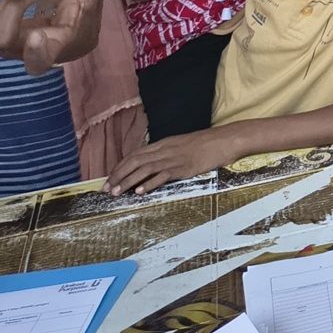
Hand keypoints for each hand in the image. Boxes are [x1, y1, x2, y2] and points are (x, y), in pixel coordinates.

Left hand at [0, 0, 126, 74]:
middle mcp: (25, 55)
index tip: (39, 31)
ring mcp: (5, 51)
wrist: (63, 36)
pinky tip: (5, 7)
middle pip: (1, 38)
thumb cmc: (78, 19)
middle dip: (12, 8)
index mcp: (55, 49)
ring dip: (1, 6)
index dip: (35, 50)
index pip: (39, 60)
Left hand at [105, 125, 241, 196]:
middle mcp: (165, 150)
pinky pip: (162, 175)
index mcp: (163, 144)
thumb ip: (168, 153)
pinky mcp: (183, 167)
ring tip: (117, 193)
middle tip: (106, 189)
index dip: (120, 167)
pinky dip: (149, 183)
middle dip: (118, 175)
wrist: (226, 139)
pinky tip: (140, 191)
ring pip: (144, 169)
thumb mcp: (183, 145)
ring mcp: (173, 158)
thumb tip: (155, 164)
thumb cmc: (207, 143)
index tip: (109, 178)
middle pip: (134, 161)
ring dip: (128, 181)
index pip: (135, 154)